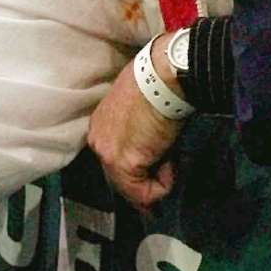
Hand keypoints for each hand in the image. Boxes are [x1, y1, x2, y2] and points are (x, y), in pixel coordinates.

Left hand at [87, 34, 184, 212]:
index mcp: (100, 126)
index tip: (160, 170)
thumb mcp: (140, 108)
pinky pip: (144, 193)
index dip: (139, 173)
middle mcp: (98, 141)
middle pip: (120, 180)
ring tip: (172, 158)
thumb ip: (139, 131)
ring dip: (158, 182)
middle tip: (171, 167)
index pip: (114, 162)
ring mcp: (107, 153)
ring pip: (132, 190)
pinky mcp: (123, 163)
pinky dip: (163, 185)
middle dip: (147, 182)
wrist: (163, 77)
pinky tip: (171, 162)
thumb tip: (157, 154)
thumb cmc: (158, 85)